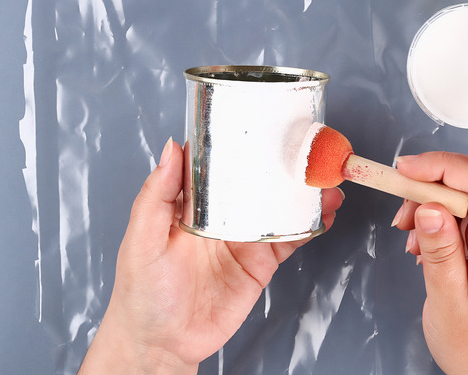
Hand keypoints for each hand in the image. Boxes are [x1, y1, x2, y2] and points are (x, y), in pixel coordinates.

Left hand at [79, 138, 343, 373]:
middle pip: (259, 182)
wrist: (163, 344)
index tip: (267, 123)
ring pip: (281, 208)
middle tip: (310, 152)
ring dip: (305, 194)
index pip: (220, 164)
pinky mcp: (261, 263)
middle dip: (285, 166)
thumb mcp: (142, 239)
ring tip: (326, 182)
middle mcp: (223, 215)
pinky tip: (325, 214)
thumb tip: (171, 148)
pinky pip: (291, 239)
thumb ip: (156, 195)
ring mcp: (244, 238)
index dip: (243, 143)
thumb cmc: (142, 292)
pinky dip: (311, 226)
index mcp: (193, 202)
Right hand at [393, 152, 467, 374]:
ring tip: (410, 236)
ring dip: (432, 203)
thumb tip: (429, 207)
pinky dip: (439, 218)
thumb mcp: (449, 305)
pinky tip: (423, 244)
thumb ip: (440, 253)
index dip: (442, 167)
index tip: (405, 170)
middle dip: (431, 184)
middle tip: (400, 209)